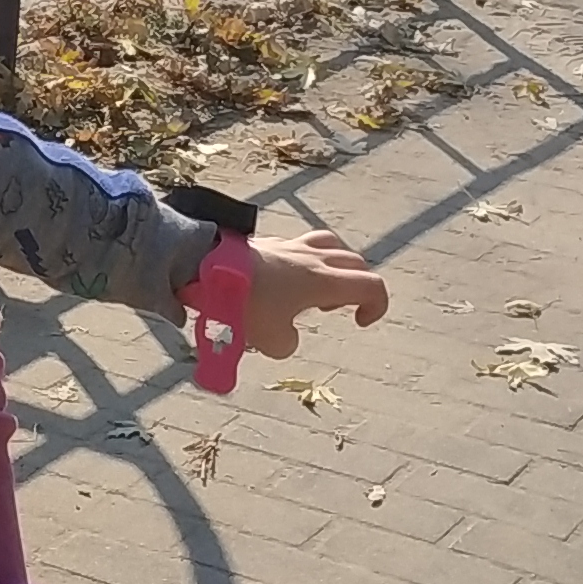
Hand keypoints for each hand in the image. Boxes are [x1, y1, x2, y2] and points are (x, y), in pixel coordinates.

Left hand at [237, 226, 387, 357]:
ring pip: (331, 244)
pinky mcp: (269, 241)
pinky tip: (285, 278)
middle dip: (357, 285)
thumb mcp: (271, 341)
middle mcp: (313, 258)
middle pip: (355, 261)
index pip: (372, 285)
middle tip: (335, 307)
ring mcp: (291, 245)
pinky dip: (305, 259)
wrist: (205, 268)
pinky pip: (300, 244)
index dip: (377, 305)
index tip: (360, 322)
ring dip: (335, 265)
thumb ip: (288, 342)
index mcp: (323, 281)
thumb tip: (285, 334)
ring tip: (316, 287)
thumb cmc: (243, 304)